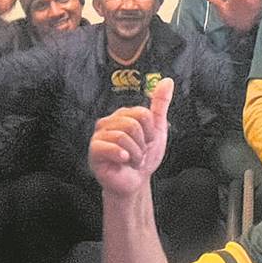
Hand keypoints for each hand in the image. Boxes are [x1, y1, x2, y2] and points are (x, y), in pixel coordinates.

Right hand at [90, 78, 172, 197]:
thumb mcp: (157, 128)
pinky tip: (124, 160)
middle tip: (138, 153)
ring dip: (135, 153)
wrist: (136, 181)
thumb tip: (167, 81)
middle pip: (133, 124)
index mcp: (122, 114)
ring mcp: (99, 136)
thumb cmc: (144, 156)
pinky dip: (123, 156)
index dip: (150, 132)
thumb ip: (160, 104)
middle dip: (142, 144)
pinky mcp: (94, 151)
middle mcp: (108, 122)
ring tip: (131, 160)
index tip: (147, 142)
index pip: (142, 113)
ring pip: (124, 136)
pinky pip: (111, 147)